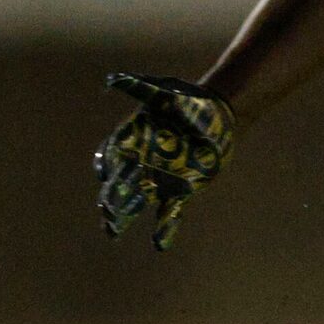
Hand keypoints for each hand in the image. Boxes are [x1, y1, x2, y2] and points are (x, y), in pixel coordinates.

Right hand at [96, 73, 236, 250]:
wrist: (219, 116)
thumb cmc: (188, 102)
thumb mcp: (164, 92)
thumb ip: (139, 88)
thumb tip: (113, 79)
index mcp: (130, 143)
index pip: (110, 159)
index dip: (106, 167)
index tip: (105, 174)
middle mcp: (139, 166)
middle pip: (117, 187)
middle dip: (109, 200)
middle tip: (105, 212)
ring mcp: (158, 181)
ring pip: (135, 204)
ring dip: (123, 218)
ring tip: (112, 232)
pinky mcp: (180, 191)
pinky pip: (169, 213)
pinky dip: (165, 229)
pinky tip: (160, 244)